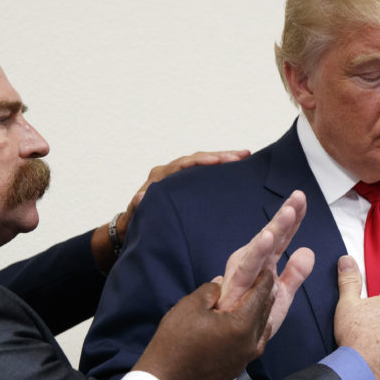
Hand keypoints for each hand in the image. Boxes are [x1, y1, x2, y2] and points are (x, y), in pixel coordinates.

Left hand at [120, 150, 249, 230]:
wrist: (135, 224)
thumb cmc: (136, 221)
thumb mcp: (135, 215)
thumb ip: (138, 206)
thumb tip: (141, 196)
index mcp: (159, 176)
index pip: (184, 164)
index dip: (202, 161)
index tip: (218, 160)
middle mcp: (169, 171)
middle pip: (198, 158)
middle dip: (220, 156)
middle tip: (242, 155)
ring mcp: (178, 175)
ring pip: (203, 162)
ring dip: (222, 158)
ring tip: (244, 156)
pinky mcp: (186, 181)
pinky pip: (203, 171)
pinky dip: (218, 167)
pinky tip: (234, 166)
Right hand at [132, 270, 274, 379]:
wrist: (166, 378)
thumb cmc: (176, 340)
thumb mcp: (190, 306)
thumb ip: (210, 291)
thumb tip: (221, 284)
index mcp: (241, 325)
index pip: (259, 296)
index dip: (264, 280)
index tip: (269, 268)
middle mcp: (249, 343)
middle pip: (264, 313)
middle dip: (266, 295)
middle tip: (267, 280)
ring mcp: (245, 358)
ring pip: (262, 331)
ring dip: (263, 314)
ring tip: (261, 300)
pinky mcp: (237, 367)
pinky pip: (255, 345)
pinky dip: (256, 331)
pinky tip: (252, 326)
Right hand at [216, 190, 313, 348]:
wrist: (222, 348)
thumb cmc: (246, 321)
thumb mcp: (280, 296)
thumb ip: (294, 275)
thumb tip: (308, 250)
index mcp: (262, 265)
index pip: (281, 239)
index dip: (293, 220)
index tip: (303, 199)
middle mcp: (250, 266)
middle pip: (270, 238)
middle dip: (284, 217)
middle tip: (298, 196)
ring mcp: (240, 276)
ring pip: (259, 250)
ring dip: (273, 230)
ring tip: (287, 213)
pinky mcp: (233, 289)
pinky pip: (246, 270)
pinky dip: (256, 253)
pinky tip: (268, 238)